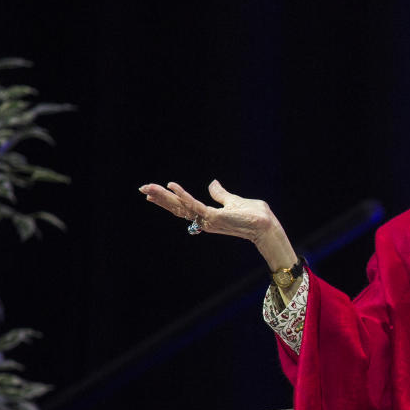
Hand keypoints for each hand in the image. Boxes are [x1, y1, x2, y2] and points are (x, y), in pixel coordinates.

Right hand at [139, 179, 296, 270]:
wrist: (266, 225)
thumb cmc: (253, 215)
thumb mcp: (234, 200)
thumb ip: (221, 194)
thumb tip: (212, 184)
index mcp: (207, 216)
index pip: (183, 207)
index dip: (168, 199)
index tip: (152, 193)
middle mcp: (205, 220)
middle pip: (178, 208)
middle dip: (160, 198)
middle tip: (143, 189)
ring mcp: (209, 220)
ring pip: (182, 207)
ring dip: (165, 197)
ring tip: (149, 188)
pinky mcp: (215, 218)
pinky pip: (195, 206)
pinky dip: (183, 196)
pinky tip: (172, 187)